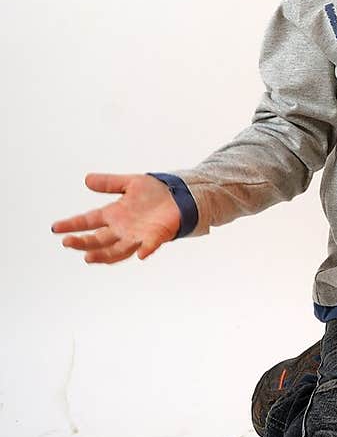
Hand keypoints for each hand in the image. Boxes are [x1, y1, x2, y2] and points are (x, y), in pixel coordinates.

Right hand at [51, 173, 180, 263]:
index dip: (73, 225)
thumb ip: (110, 183)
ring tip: (87, 257)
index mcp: (114, 214)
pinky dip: (145, 250)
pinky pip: (149, 246)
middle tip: (67, 242)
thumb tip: (87, 179)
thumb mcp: (130, 183)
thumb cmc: (154, 192)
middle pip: (98, 240)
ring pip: (116, 250)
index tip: (55, 227)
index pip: (89, 221)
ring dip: (103, 255)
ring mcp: (138, 235)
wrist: (180, 195)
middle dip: (82, 242)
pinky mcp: (156, 237)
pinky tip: (140, 254)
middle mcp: (123, 228)